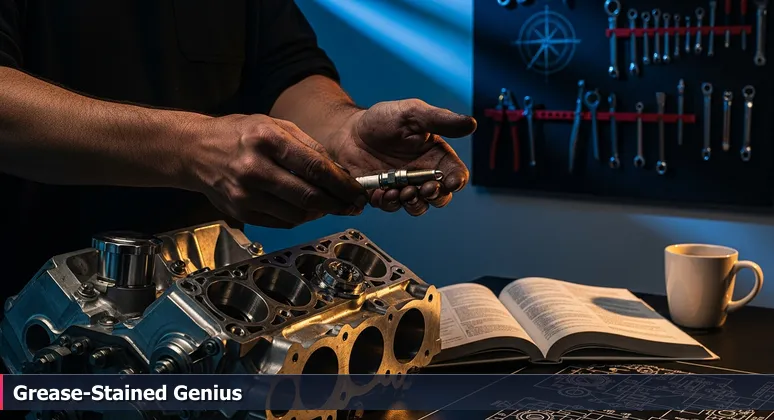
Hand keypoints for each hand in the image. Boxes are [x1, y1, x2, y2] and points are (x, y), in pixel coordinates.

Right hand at [186, 114, 367, 227]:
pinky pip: (281, 222)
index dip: (343, 184)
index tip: (357, 192)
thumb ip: (308, 146)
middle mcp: (255, 168)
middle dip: (337, 203)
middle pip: (309, 196)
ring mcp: (246, 194)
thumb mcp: (274, 125)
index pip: (316, 168)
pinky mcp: (241, 212)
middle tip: (352, 205)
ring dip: (320, 213)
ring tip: (329, 205)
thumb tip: (339, 172)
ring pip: (297, 215)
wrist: (194, 150)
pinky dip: (299, 218)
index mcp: (267, 140)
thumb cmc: (238, 134)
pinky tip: (306, 209)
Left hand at [327, 99, 475, 215]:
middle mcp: (422, 175)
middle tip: (424, 190)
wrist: (348, 131)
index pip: (455, 174)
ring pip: (417, 206)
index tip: (450, 182)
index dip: (456, 181)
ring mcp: (403, 187)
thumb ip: (441, 120)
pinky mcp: (383, 195)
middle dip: (435, 197)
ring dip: (413, 203)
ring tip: (402, 192)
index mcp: (436, 156)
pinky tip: (382, 192)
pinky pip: (390, 206)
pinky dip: (388, 202)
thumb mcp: (413, 113)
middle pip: (440, 197)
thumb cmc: (383, 119)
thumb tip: (471, 124)